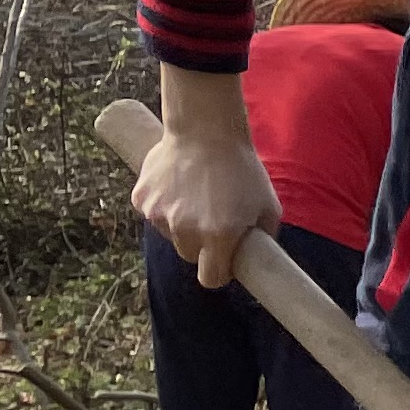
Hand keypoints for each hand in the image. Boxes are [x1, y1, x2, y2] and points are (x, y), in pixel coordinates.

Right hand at [135, 109, 280, 289]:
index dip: (218, 273)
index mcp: (218, 236)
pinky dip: (162, 205)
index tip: (222, 264)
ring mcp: (159, 213)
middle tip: (213, 220)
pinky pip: (153, 213)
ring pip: (169, 234)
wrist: (206, 130)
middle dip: (201, 246)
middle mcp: (185, 229)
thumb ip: (262, 240)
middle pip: (189, 255)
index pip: (210, 278)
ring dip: (180, 224)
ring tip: (196, 196)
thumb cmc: (243, 169)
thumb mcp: (268, 207)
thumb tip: (255, 261)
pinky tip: (178, 185)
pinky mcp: (141, 198)